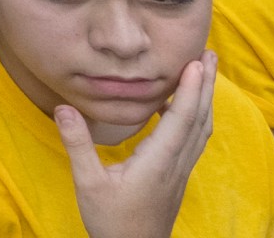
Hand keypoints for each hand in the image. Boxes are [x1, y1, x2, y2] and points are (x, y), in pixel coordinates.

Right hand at [59, 52, 216, 237]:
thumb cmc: (112, 221)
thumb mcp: (88, 183)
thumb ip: (78, 144)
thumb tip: (64, 107)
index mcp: (158, 161)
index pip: (180, 119)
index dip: (190, 89)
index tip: (195, 62)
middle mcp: (176, 163)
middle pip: (198, 119)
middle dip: (206, 85)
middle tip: (209, 54)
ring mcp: (180, 171)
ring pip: (200, 129)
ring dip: (204, 99)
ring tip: (204, 73)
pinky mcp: (177, 176)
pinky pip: (193, 140)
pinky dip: (195, 116)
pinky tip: (182, 108)